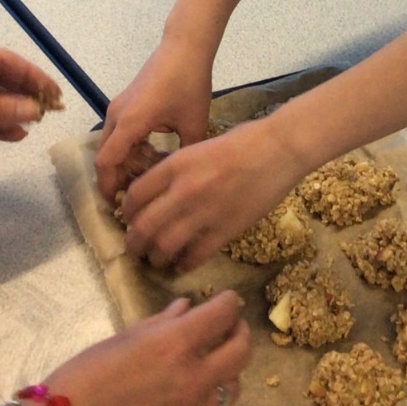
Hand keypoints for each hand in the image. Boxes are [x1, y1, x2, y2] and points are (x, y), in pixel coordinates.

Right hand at [38, 292, 250, 405]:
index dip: (228, 303)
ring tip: (212, 364)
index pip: (222, 315)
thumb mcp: (121, 340)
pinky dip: (211, 400)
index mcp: (174, 345)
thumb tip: (187, 308)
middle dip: (240, 333)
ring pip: (233, 387)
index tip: (226, 301)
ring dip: (228, 370)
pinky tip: (194, 394)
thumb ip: (161, 324)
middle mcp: (193, 378)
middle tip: (230, 328)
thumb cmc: (83, 378)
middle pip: (241, 351)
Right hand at [95, 39, 213, 202]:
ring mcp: (119, 107)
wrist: (185, 46)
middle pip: (106, 156)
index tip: (119, 206)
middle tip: (135, 198)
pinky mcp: (125, 102)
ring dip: (123, 162)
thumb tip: (185, 179)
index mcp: (129, 123)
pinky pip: (119, 132)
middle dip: (116, 178)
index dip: (109, 187)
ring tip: (146, 178)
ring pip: (112, 144)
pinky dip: (128, 148)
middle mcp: (116, 115)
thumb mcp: (194, 123)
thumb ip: (186, 153)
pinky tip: (151, 156)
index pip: (106, 163)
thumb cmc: (189, 82)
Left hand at [121, 118, 303, 271]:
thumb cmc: (243, 141)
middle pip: (144, 226)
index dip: (127, 213)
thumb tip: (157, 193)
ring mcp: (204, 213)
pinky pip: (195, 256)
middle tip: (136, 249)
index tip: (129, 220)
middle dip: (134, 243)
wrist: (279, 149)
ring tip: (156, 260)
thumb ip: (176, 170)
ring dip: (156, 258)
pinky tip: (183, 264)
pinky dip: (184, 264)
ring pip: (164, 246)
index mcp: (175, 165)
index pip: (135, 196)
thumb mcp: (199, 148)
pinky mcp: (226, 230)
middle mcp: (183, 190)